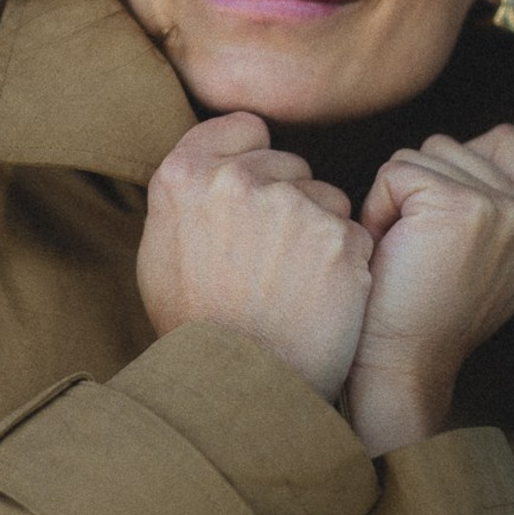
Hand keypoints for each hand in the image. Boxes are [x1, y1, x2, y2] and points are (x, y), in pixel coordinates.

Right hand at [138, 113, 372, 401]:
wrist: (237, 387)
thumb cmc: (196, 326)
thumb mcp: (159, 252)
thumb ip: (186, 197)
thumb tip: (210, 167)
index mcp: (184, 175)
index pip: (243, 127)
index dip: (253, 157)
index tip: (255, 192)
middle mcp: (239, 179)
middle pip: (290, 163)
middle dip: (290, 199)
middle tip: (270, 259)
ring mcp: (294, 206)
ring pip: (328, 197)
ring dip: (321, 231)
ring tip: (293, 285)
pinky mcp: (340, 238)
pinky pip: (354, 234)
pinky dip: (346, 264)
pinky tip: (320, 299)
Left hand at [346, 124, 513, 454]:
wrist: (404, 365)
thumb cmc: (424, 312)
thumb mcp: (483, 256)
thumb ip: (490, 203)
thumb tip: (462, 148)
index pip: (503, 140)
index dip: (453, 170)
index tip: (439, 231)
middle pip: (452, 146)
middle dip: (417, 189)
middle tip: (416, 250)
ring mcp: (503, 209)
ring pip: (421, 155)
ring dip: (395, 199)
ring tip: (404, 251)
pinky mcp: (460, 205)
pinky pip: (395, 172)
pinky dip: (377, 208)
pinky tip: (389, 251)